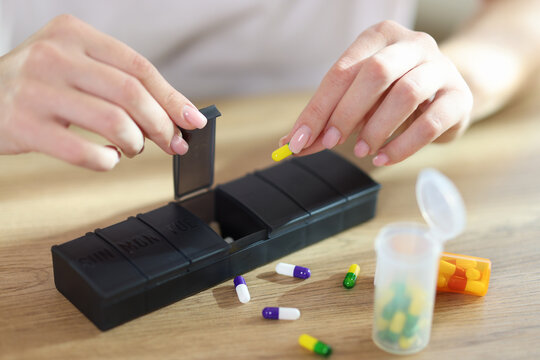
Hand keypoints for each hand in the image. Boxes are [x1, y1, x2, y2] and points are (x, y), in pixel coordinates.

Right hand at [0, 14, 206, 170]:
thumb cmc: (37, 85)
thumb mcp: (73, 66)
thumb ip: (118, 82)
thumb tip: (175, 114)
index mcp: (73, 34)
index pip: (139, 67)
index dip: (172, 98)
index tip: (192, 120)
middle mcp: (53, 55)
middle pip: (131, 94)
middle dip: (161, 125)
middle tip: (171, 143)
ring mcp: (36, 89)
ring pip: (113, 121)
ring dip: (135, 143)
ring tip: (133, 148)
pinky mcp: (24, 124)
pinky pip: (84, 151)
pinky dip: (106, 161)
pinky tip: (107, 158)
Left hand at [280, 20, 472, 165]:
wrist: (446, 93)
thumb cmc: (394, 94)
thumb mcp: (358, 101)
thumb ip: (329, 121)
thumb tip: (293, 144)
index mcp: (379, 38)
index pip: (341, 71)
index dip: (318, 107)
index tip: (299, 138)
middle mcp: (411, 45)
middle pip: (375, 73)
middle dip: (347, 113)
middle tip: (331, 142)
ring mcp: (440, 68)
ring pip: (406, 94)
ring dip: (377, 128)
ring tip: (361, 151)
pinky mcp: (458, 97)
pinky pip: (431, 122)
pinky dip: (403, 145)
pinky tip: (384, 157)